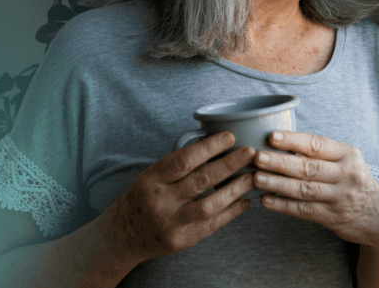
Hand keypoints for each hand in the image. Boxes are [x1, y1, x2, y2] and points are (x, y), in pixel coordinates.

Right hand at [105, 131, 256, 262]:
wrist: (126, 235)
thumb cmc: (145, 197)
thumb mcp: (152, 176)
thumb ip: (178, 164)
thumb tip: (216, 146)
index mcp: (152, 179)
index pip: (184, 160)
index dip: (209, 147)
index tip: (230, 137)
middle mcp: (161, 201)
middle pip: (200, 180)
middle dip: (229, 165)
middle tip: (250, 152)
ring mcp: (172, 223)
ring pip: (209, 205)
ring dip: (234, 189)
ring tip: (252, 177)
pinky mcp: (183, 240)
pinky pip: (213, 224)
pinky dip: (232, 211)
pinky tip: (245, 200)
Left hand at [252, 130, 378, 248]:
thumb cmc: (354, 181)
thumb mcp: (347, 161)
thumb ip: (321, 153)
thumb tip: (279, 141)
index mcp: (348, 154)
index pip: (317, 144)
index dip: (293, 140)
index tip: (271, 136)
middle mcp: (347, 175)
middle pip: (309, 167)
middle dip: (280, 162)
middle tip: (257, 157)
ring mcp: (341, 198)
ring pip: (304, 189)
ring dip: (278, 184)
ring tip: (256, 178)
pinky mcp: (334, 217)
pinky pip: (304, 210)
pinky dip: (283, 205)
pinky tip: (266, 200)